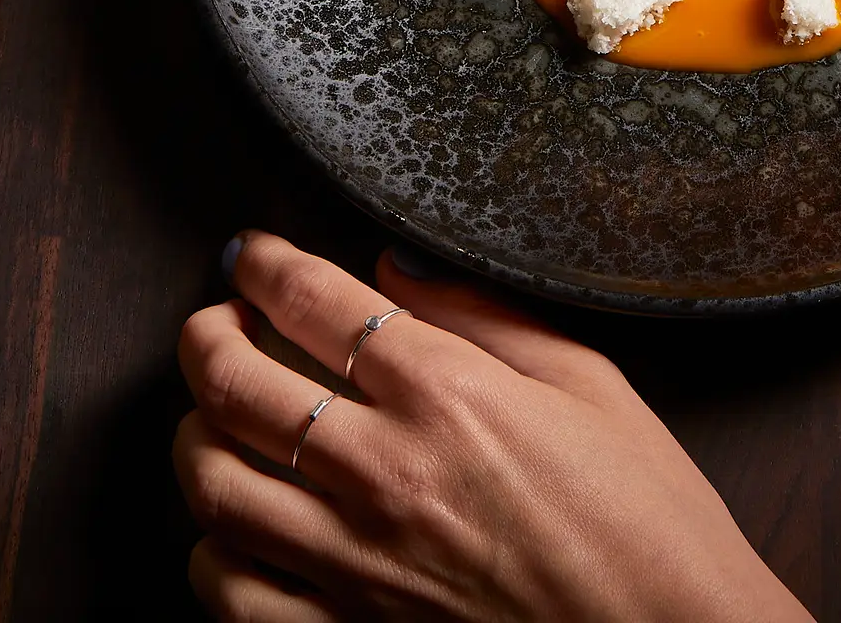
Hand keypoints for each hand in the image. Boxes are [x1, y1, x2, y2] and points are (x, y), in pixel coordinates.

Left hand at [174, 232, 810, 622]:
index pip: (310, 299)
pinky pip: (236, 596)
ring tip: (212, 416)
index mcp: (445, 393)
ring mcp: (359, 566)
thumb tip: (393, 268)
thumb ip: (482, 313)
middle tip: (214, 320)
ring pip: (215, 488)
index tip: (253, 252)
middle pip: (235, 384)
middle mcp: (386, 473)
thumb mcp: (587, 383)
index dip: (264, 261)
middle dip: (204, 334)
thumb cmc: (645, 522)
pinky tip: (234, 530)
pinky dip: (214, 554)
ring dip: (195, 437)